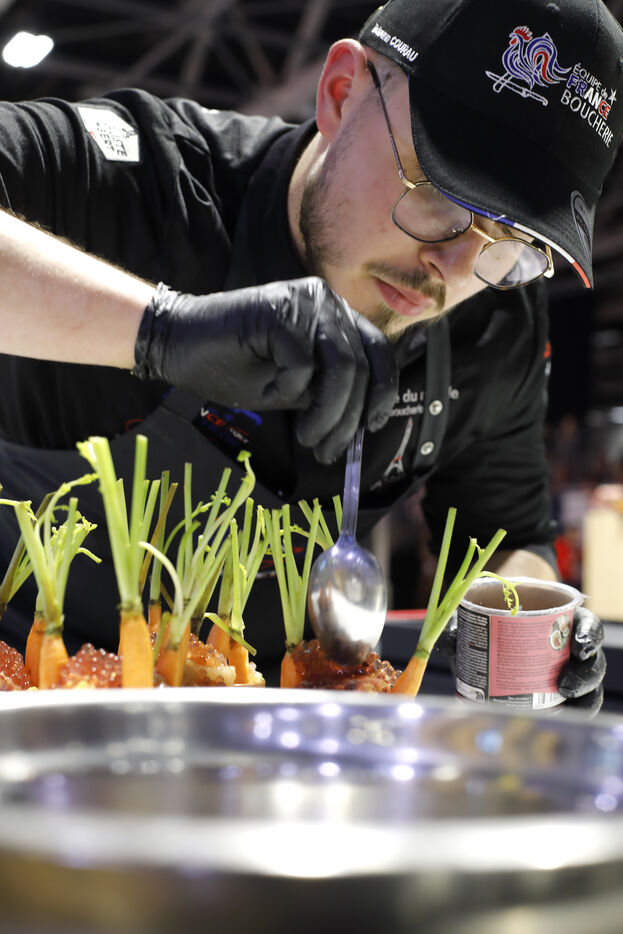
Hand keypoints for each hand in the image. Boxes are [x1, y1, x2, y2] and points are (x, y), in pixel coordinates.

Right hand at [133, 278, 397, 463]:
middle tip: (328, 450)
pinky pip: (303, 363)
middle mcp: (325, 301)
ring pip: (341, 366)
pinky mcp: (280, 308)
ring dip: (328, 413)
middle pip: (362, 365)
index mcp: (333, 316)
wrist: (177, 344)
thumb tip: (360, 424)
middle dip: (350, 418)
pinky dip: (288, 389)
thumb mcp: (290, 389)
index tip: (372, 426)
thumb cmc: (231, 366)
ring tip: (308, 438)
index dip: (383, 392)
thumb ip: (324, 394)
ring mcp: (304, 300)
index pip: (378, 351)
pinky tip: (268, 394)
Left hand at [436, 605, 606, 715]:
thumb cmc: (493, 616)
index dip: (587, 636)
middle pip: (591, 662)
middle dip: (585, 676)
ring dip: (582, 696)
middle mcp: (569, 646)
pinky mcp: (558, 692)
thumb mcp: (485, 613)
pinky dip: (572, 710)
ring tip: (560, 700)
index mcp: (560, 621)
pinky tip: (559, 714)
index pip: (586, 627)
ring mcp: (567, 670)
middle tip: (563, 685)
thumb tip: (451, 642)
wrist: (493, 624)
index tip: (578, 646)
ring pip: (588, 686)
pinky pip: (575, 704)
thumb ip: (466, 626)